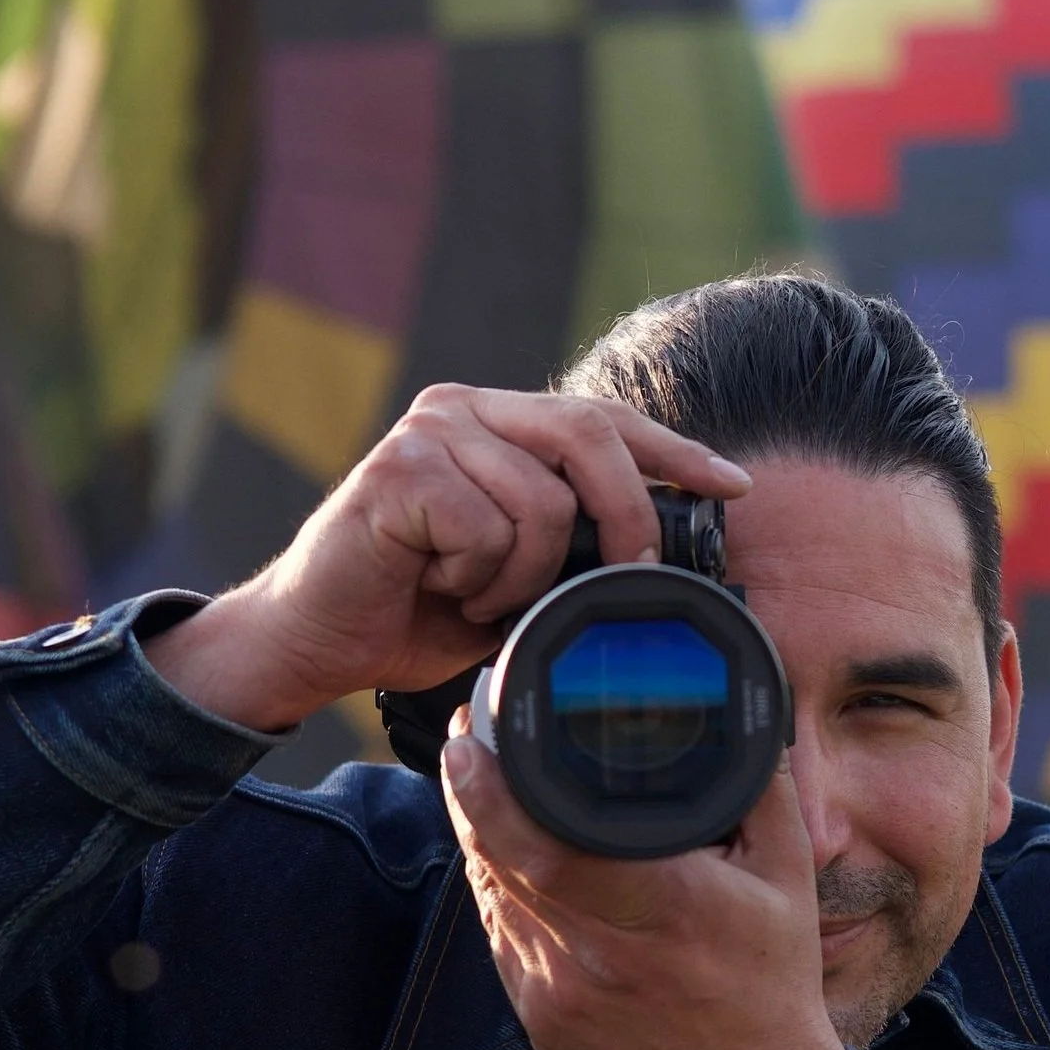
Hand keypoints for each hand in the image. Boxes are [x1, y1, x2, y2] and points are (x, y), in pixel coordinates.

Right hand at [142, 386, 749, 731]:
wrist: (315, 640)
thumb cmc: (415, 611)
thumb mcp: (518, 575)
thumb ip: (576, 545)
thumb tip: (667, 552)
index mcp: (497, 422)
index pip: (605, 420)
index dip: (675, 453)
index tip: (734, 486)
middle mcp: (464, 408)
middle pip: (588, 437)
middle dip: (627, 515)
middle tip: (627, 577)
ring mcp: (428, 431)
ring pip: (541, 501)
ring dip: (523, 576)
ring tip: (478, 597)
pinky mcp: (397, 469)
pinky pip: (488, 529)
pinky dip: (478, 580)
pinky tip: (439, 587)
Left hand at [441, 727, 849, 1049]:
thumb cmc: (772, 989)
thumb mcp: (789, 879)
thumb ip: (761, 790)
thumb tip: (739, 714)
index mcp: (660, 909)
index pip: (544, 843)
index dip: (488, 791)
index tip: (468, 741)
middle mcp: (598, 954)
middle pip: (498, 861)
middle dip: (470, 795)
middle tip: (468, 742)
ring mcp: (558, 995)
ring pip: (492, 897)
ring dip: (480, 841)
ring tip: (484, 791)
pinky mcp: (539, 1023)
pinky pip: (501, 939)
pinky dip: (500, 894)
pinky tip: (511, 864)